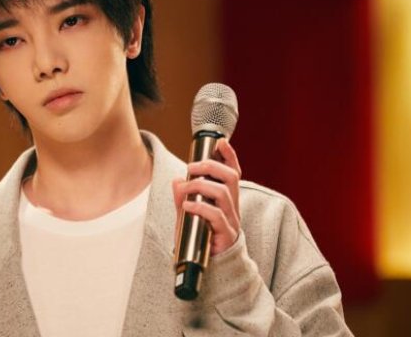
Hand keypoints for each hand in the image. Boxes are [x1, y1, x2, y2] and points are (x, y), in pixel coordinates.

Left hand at [171, 138, 241, 255]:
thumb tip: (177, 180)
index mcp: (226, 199)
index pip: (233, 173)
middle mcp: (232, 207)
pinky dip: (199, 207)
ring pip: (223, 193)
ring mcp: (231, 221)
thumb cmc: (200, 240)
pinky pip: (216, 216)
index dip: (230, 156)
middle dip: (211, 166)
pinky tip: (187, 206)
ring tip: (185, 187)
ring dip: (200, 185)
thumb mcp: (187, 215)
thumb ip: (182, 198)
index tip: (220, 142)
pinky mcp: (226, 235)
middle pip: (231, 177)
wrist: (210, 269)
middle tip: (192, 166)